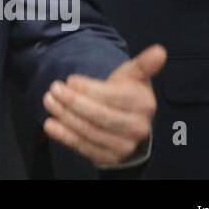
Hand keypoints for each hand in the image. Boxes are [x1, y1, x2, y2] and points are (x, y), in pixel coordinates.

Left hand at [42, 44, 165, 165]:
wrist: (129, 123)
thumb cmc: (126, 93)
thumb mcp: (133, 77)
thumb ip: (142, 64)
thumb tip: (160, 51)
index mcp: (144, 104)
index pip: (112, 96)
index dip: (89, 88)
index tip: (69, 79)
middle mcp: (138, 127)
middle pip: (100, 116)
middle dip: (73, 102)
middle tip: (52, 89)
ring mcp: (124, 146)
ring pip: (90, 131)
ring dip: (65, 116)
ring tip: (48, 102)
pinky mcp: (109, 157)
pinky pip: (84, 147)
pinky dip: (64, 136)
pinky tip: (50, 124)